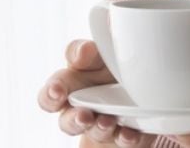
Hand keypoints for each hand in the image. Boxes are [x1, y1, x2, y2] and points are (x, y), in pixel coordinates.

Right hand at [37, 39, 154, 146]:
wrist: (139, 86)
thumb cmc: (109, 65)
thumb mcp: (98, 53)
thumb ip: (87, 51)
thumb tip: (83, 51)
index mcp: (70, 85)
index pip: (50, 93)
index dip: (50, 94)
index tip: (57, 92)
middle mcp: (81, 109)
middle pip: (67, 122)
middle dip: (74, 120)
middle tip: (84, 115)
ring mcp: (102, 124)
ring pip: (94, 132)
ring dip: (100, 128)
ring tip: (109, 122)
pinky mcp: (124, 135)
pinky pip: (123, 141)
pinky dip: (126, 137)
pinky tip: (130, 133)